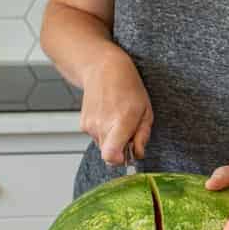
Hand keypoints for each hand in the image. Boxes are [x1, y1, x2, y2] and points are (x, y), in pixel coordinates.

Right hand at [79, 45, 152, 165]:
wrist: (103, 68)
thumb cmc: (127, 86)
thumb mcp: (146, 110)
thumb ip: (142, 136)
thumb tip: (137, 154)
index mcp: (121, 121)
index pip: (111, 157)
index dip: (121, 161)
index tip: (128, 154)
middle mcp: (102, 125)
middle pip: (109, 154)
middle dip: (120, 148)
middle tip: (128, 129)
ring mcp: (89, 125)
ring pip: (103, 145)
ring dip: (112, 138)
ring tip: (117, 117)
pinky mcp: (83, 124)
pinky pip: (96, 136)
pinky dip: (103, 131)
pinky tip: (108, 114)